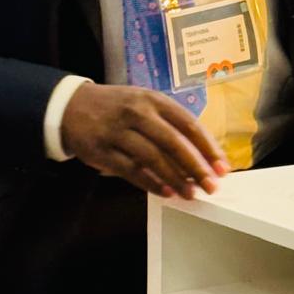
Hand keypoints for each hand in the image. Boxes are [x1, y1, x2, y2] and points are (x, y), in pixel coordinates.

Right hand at [61, 82, 229, 199]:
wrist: (71, 107)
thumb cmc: (117, 107)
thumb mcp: (144, 103)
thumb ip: (169, 124)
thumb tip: (201, 154)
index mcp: (153, 99)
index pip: (188, 124)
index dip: (207, 147)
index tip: (222, 166)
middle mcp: (137, 112)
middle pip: (173, 142)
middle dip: (196, 166)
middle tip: (211, 186)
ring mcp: (118, 131)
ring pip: (153, 158)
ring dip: (175, 178)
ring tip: (191, 194)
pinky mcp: (103, 151)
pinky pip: (131, 170)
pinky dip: (151, 183)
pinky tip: (166, 192)